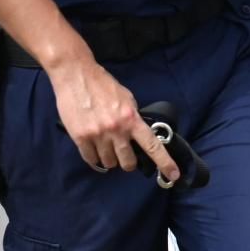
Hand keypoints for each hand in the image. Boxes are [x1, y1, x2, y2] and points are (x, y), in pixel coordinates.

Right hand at [49, 57, 175, 181]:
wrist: (76, 75)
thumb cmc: (103, 85)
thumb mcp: (127, 99)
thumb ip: (133, 118)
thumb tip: (137, 134)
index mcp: (132, 119)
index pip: (152, 146)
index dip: (165, 163)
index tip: (173, 175)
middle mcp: (116, 130)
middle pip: (128, 162)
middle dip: (127, 162)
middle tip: (124, 154)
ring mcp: (97, 135)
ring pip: (109, 163)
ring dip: (110, 159)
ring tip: (107, 147)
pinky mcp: (80, 137)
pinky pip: (91, 159)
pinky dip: (94, 158)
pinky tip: (95, 149)